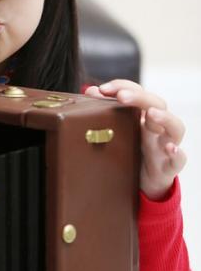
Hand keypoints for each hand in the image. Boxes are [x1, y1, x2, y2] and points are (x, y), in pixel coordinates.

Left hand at [84, 79, 186, 200]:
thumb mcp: (116, 134)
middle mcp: (157, 127)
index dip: (122, 86)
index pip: (138, 92)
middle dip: (139, 97)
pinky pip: (179, 159)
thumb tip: (91, 91)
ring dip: (164, 118)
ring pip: (175, 127)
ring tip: (151, 114)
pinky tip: (170, 148)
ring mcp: (165, 145)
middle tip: (121, 96)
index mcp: (142, 116)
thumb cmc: (129, 153)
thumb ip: (105, 114)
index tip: (102, 89)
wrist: (142, 184)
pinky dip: (177, 153)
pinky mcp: (170, 166)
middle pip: (157, 104)